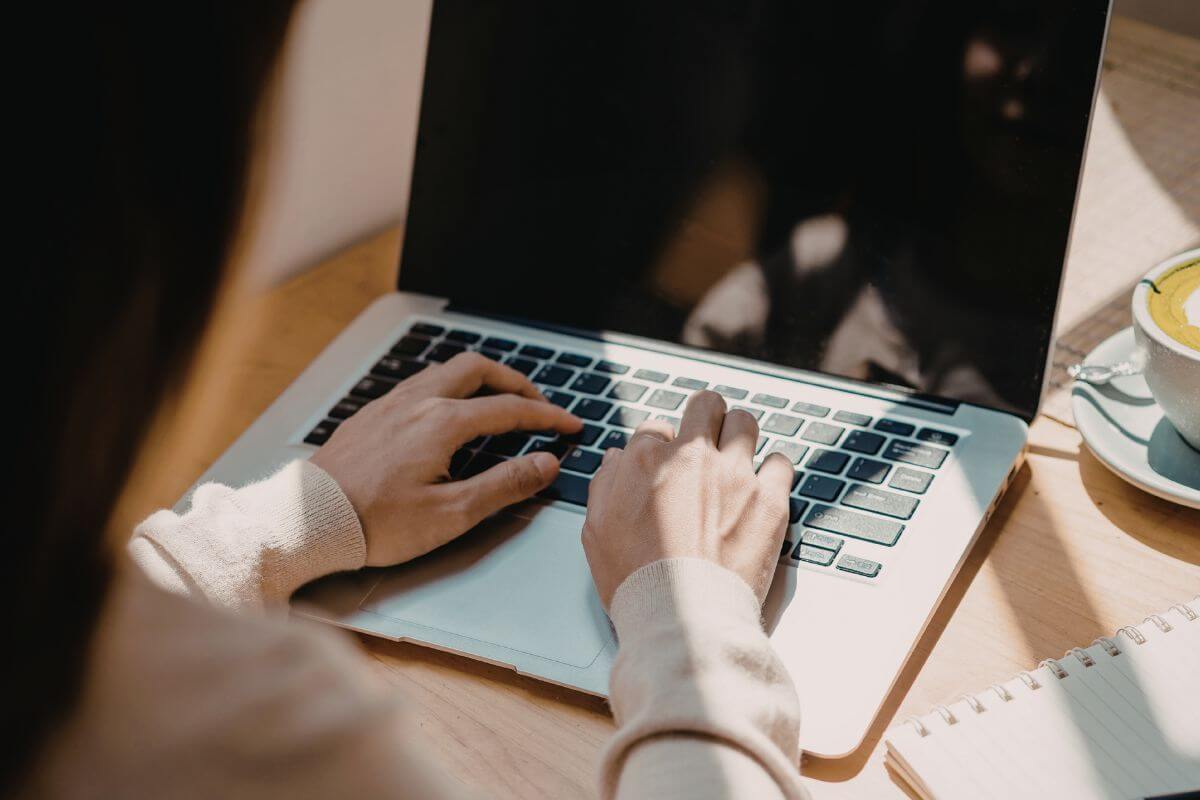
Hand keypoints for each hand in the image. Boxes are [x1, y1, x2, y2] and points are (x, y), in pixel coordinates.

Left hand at [311, 352, 581, 565]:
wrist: (308, 521)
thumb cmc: (376, 523)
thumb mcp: (452, 514)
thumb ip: (504, 485)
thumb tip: (545, 464)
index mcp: (443, 423)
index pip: (510, 409)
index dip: (547, 416)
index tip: (570, 425)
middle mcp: (417, 402)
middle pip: (478, 370)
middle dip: (515, 382)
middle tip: (537, 403)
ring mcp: (390, 404)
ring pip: (445, 371)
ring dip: (479, 379)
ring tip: (496, 401)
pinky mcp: (369, 415)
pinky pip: (418, 384)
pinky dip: (447, 387)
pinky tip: (445, 412)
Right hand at [581, 390, 793, 606]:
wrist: (683, 617)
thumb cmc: (637, 580)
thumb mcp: (596, 531)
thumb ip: (605, 485)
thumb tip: (617, 459)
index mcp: (646, 460)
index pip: (655, 427)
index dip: (659, 446)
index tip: (665, 465)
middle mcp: (692, 457)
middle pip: (705, 405)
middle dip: (705, 417)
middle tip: (706, 438)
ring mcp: (735, 475)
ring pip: (745, 422)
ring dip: (738, 435)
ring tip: (735, 458)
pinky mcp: (769, 499)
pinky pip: (781, 462)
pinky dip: (773, 471)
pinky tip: (762, 487)